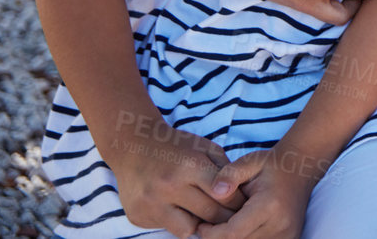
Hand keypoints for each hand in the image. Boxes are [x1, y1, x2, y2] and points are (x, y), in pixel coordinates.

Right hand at [104, 123, 237, 235]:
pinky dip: (176, 222)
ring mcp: (151, 204)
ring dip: (199, 224)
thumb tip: (241, 195)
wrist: (132, 146)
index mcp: (190, 166)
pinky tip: (178, 210)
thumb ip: (224, 170)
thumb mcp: (205, 148)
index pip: (225, 195)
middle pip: (210, 215)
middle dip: (225, 218)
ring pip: (188, 229)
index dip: (237, 201)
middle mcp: (169, 186)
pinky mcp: (138, 216)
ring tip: (203, 215)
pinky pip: (166, 228)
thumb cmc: (176, 147)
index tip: (244, 204)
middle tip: (233, 217)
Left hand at [196, 149, 315, 238]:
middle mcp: (281, 225)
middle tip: (208, 227)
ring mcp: (288, 236)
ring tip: (223, 228)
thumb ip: (229, 174)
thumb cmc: (271, 165)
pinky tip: (239, 231)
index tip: (201, 224)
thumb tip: (216, 191)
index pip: (232, 234)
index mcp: (270, 206)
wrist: (300, 169)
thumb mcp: (249, 162)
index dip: (211, 234)